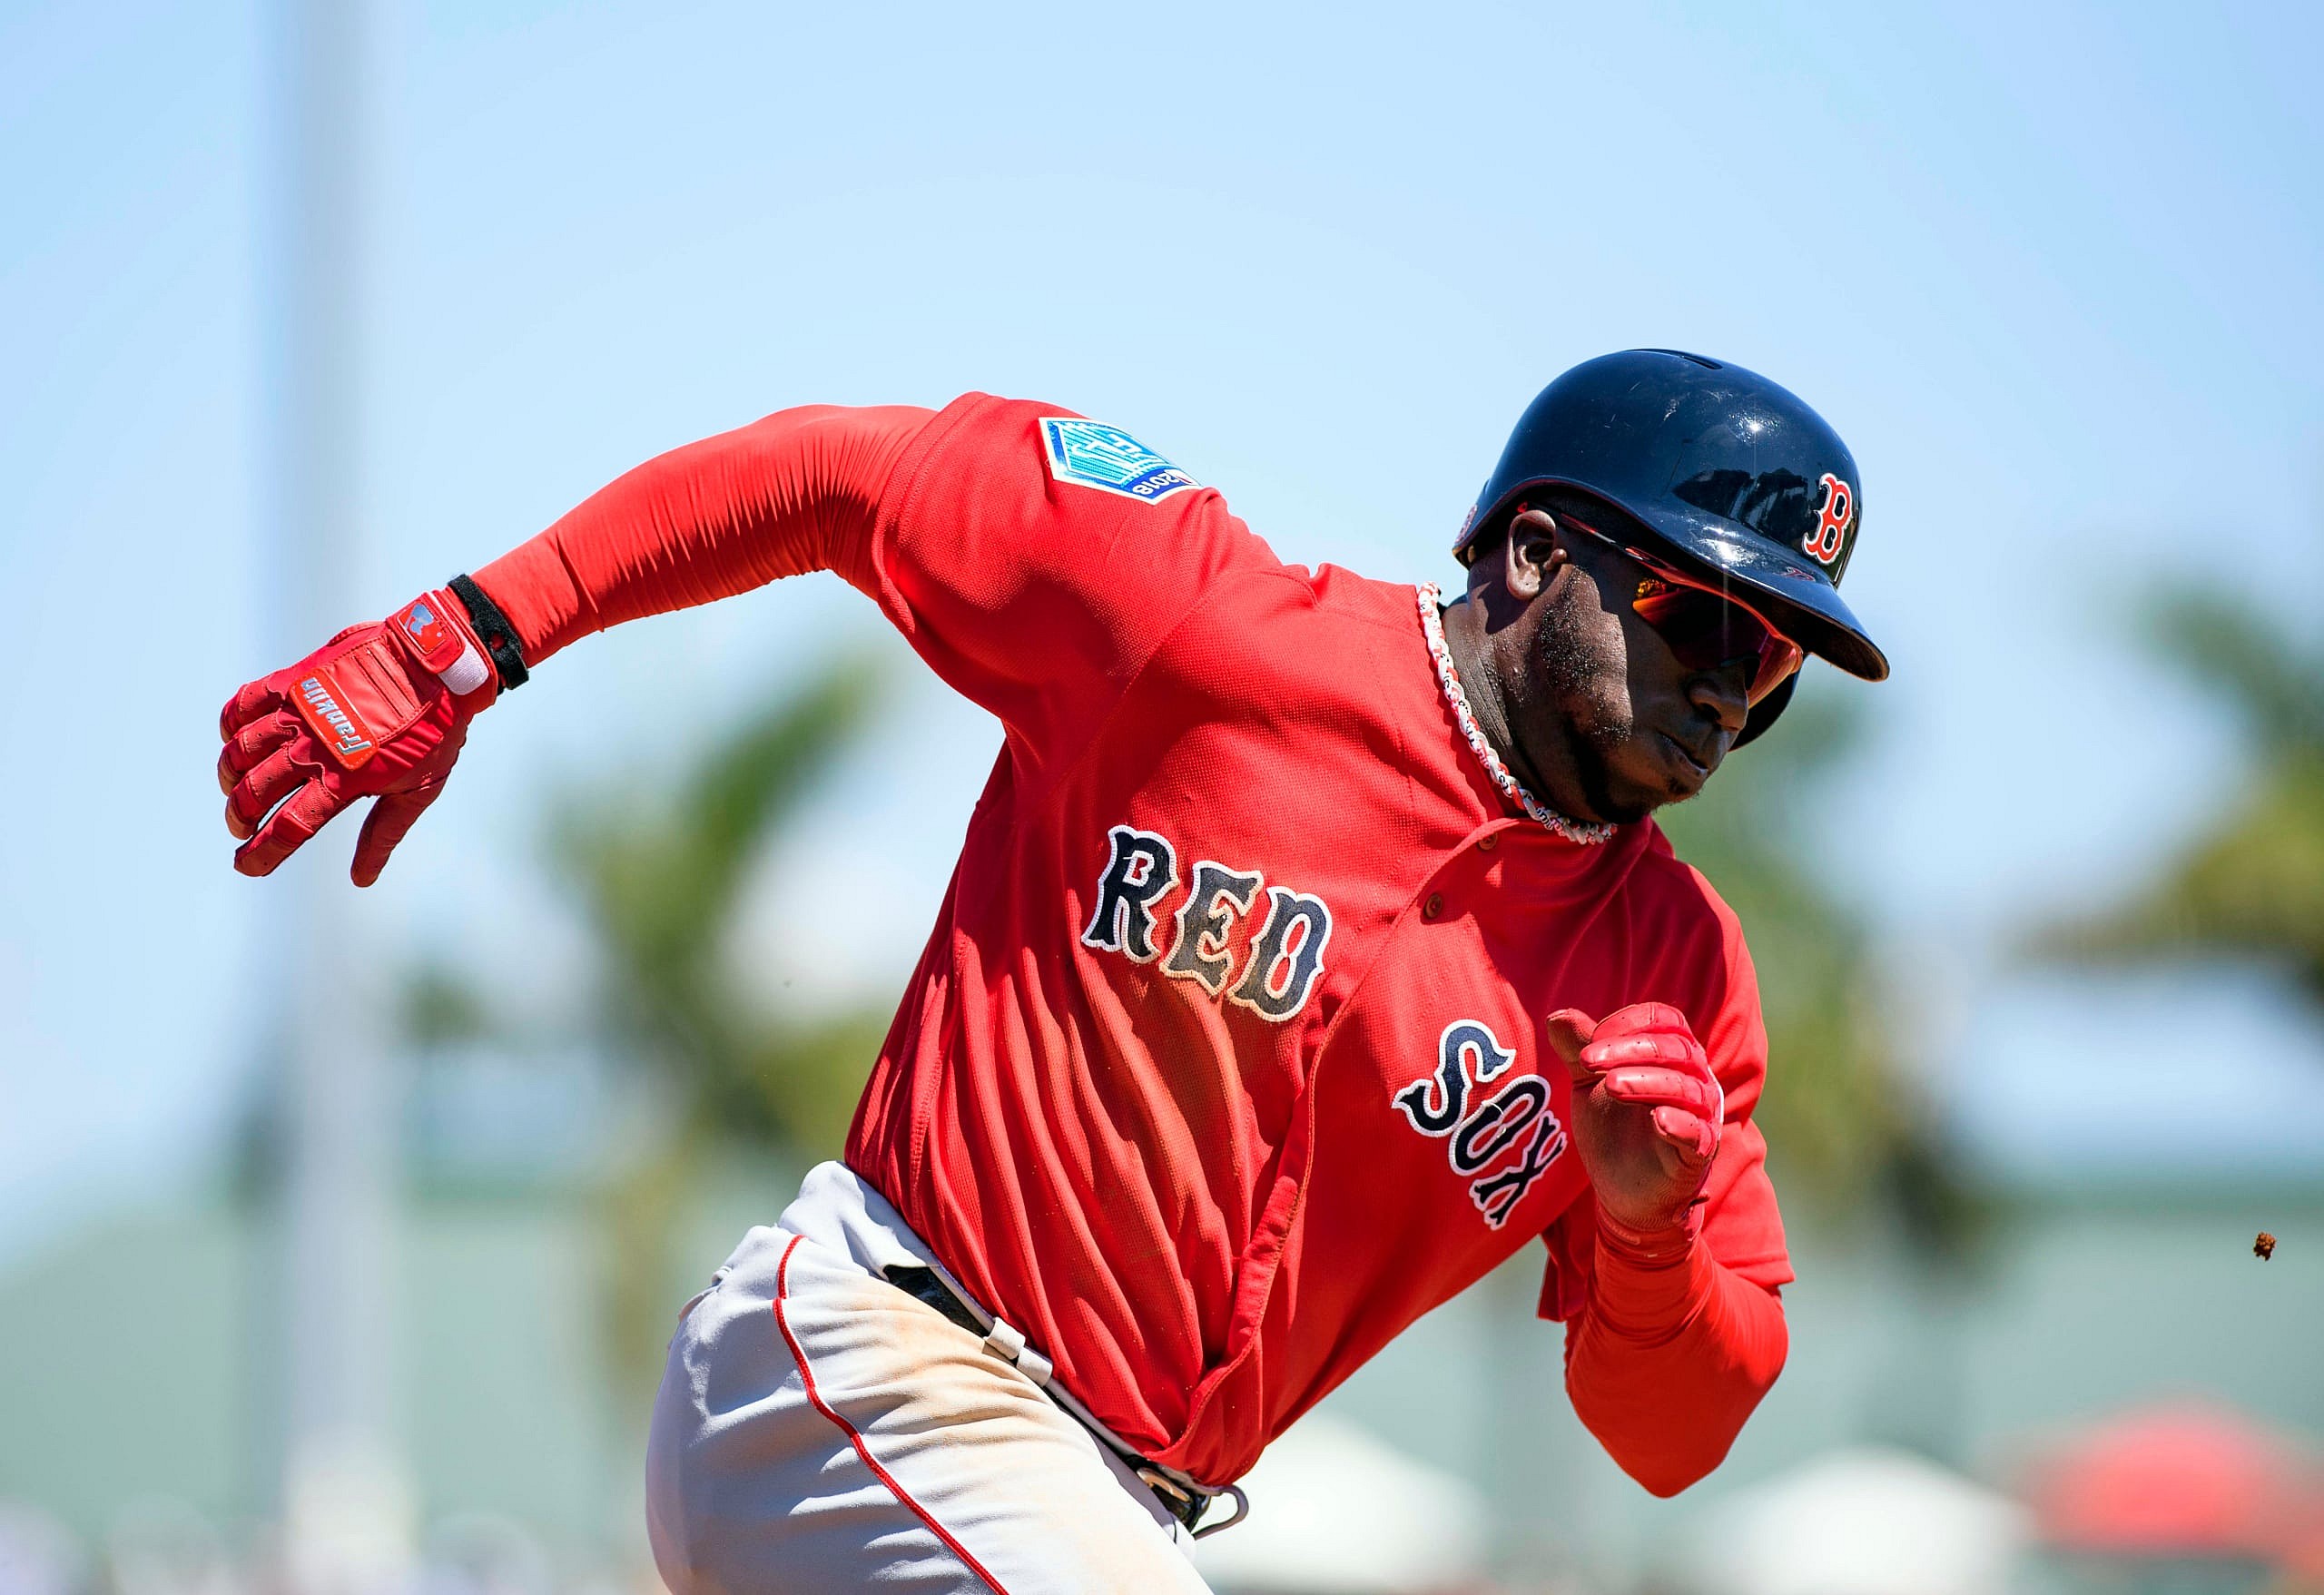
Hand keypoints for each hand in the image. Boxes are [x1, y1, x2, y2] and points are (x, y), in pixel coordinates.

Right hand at [218, 590, 495, 883]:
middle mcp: (313, 747)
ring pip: (241, 750)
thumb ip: (383, 833)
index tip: (245, 866)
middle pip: (255, 791)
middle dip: (240, 816)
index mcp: (344, 780)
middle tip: (241, 826)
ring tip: (235, 787)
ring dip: (230, 775)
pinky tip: (233, 738)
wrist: (436, 663)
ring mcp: (299, 710)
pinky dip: (230, 724)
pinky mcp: (294, 679)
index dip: (261, 853)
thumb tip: (361, 878)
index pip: (290, 827)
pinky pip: (244, 702)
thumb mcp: (419, 789)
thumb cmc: (436, 730)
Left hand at [1544, 1003, 1722, 1242]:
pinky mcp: (1698, 1155)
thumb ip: (1578, 1050)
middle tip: (1586, 1061)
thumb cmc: (1612, 1128)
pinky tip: (1659, 1120)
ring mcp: (1700, 1117)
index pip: (1662, 1019)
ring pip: (1685, 1087)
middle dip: (1628, 1049)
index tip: (1589, 1043)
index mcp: (1671, 1054)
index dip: (1626, 1022)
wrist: (1619, 1191)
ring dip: (1647, 1081)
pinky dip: (1681, 1124)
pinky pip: (1699, 1135)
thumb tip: (1557, 1016)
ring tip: (1611, 1085)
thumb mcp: (1588, 1083)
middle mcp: (1694, 1078)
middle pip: (1674, 1048)